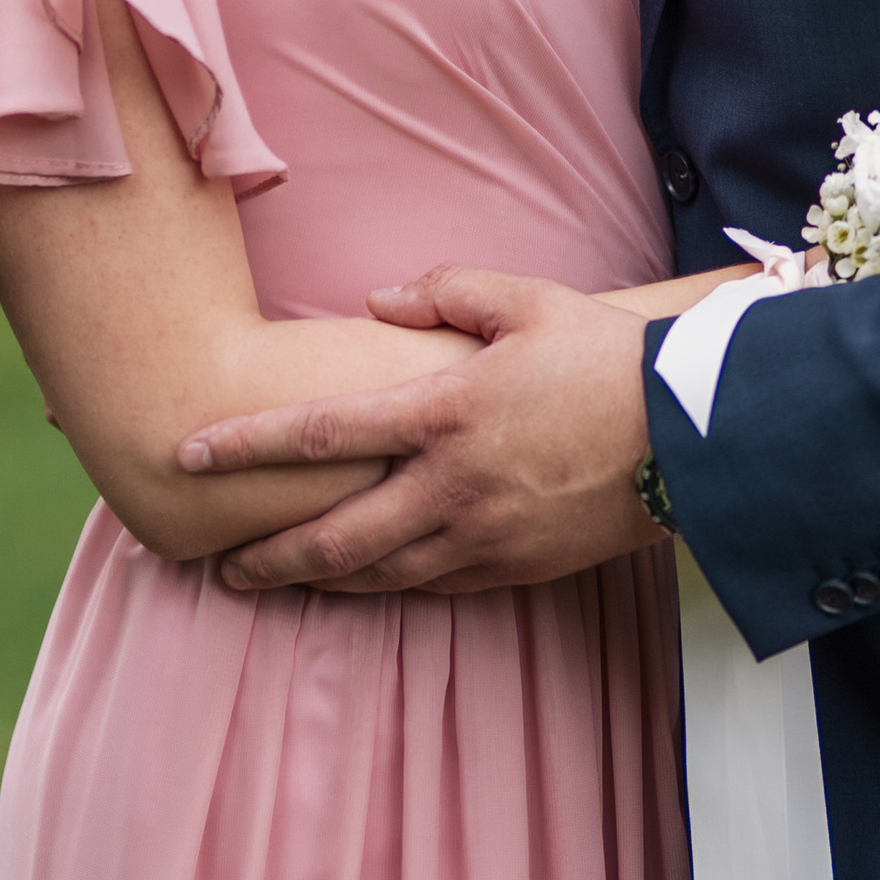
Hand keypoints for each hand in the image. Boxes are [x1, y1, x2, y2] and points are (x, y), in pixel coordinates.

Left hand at [178, 267, 654, 597]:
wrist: (691, 433)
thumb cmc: (605, 357)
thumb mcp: (526, 298)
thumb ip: (444, 292)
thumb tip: (377, 299)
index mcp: (444, 412)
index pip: (319, 433)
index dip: (246, 445)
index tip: (188, 452)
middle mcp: (451, 486)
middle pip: (332, 538)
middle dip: (266, 555)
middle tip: (218, 564)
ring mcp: (483, 537)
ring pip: (377, 576)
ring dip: (317, 582)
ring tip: (273, 581)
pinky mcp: (515, 568)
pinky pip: (432, 586)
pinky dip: (384, 587)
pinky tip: (362, 583)